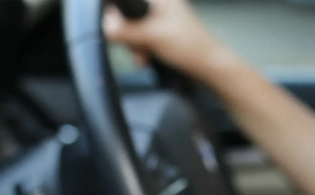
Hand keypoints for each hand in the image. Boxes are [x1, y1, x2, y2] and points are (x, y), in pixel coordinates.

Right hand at [103, 0, 228, 80]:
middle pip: (129, 16)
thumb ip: (126, 30)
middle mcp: (161, 6)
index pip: (129, 1)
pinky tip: (147, 60)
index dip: (117, 14)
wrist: (210, 67)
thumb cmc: (189, 47)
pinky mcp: (164, 35)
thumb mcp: (153, 36)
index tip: (114, 30)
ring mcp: (163, 20)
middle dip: (129, 36)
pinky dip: (143, 51)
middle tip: (137, 48)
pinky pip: (144, 39)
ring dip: (136, 47)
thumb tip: (104, 24)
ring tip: (143, 58)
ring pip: (135, 30)